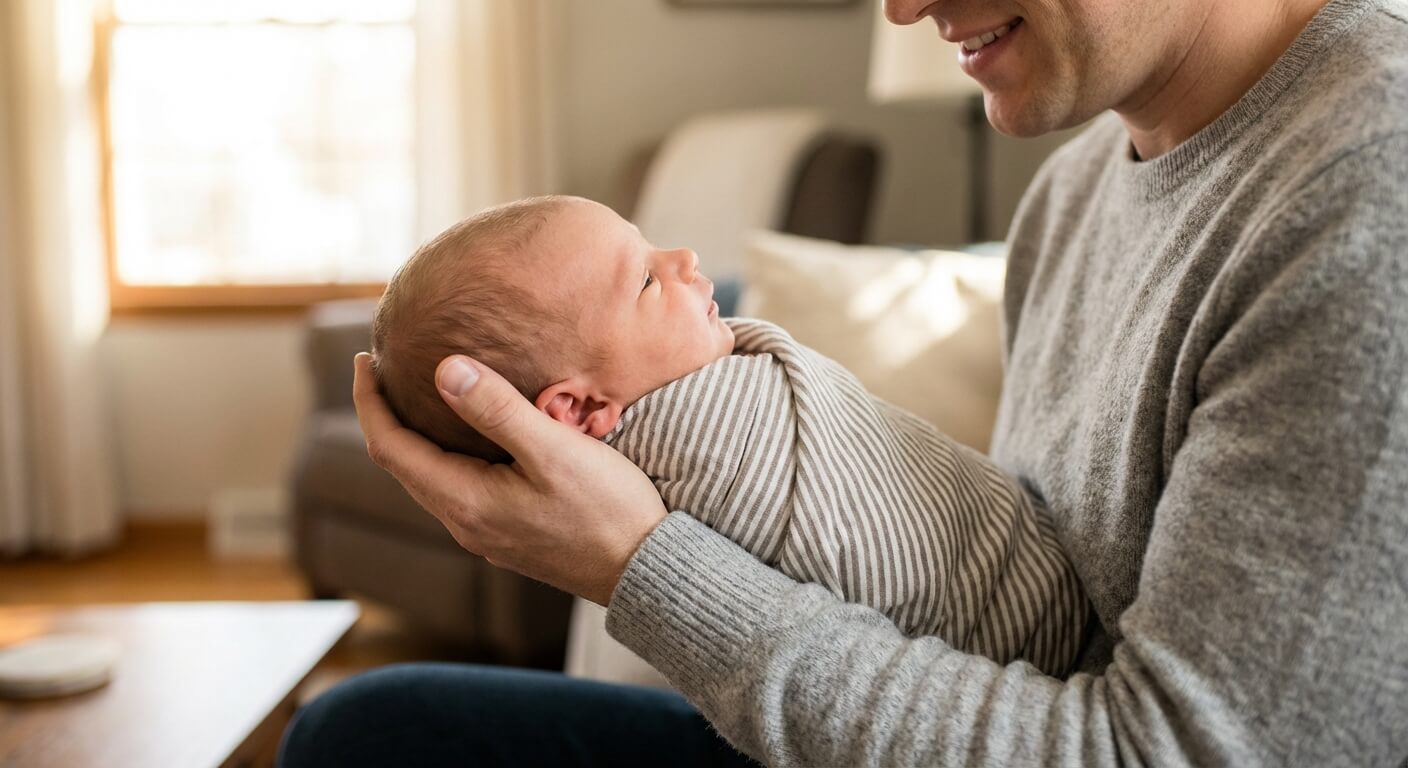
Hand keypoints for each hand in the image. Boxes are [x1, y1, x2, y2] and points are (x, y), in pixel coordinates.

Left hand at [351, 352, 667, 604]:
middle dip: (385, 413)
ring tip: (418, 393)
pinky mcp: (509, 535)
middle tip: (382, 366)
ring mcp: (487, 533)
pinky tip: (467, 433)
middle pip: (402, 464)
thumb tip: (444, 371)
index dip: (369, 401)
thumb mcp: (553, 450)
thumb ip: (497, 410)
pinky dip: (444, 453)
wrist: (646, 571)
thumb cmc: (608, 509)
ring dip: (414, 434)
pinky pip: (457, 487)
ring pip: (429, 477)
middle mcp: (466, 523)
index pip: (390, 446)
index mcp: (465, 501)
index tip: (365, 357)